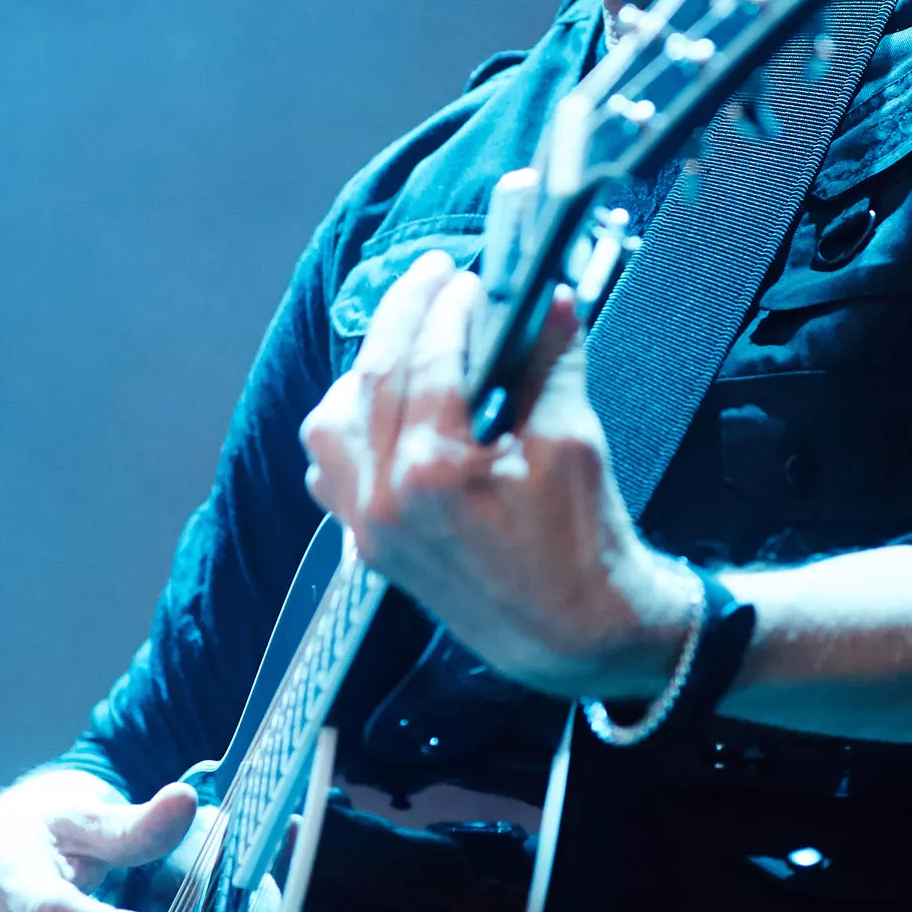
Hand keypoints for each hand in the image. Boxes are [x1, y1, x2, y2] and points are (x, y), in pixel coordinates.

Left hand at [299, 251, 697, 701]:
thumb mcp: (573, 439)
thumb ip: (552, 358)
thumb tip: (552, 297)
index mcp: (434, 470)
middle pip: (376, 376)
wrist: (576, 635)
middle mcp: (385, 498)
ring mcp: (368, 526)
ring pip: (331, 422)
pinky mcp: (368, 546)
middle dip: (405, 314)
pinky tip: (383, 411)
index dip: (451, 305)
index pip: (431, 357)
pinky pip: (330, 472)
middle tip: (435, 276)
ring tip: (406, 342)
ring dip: (363, 371)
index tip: (472, 277)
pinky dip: (347, 431)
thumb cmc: (581, 544)